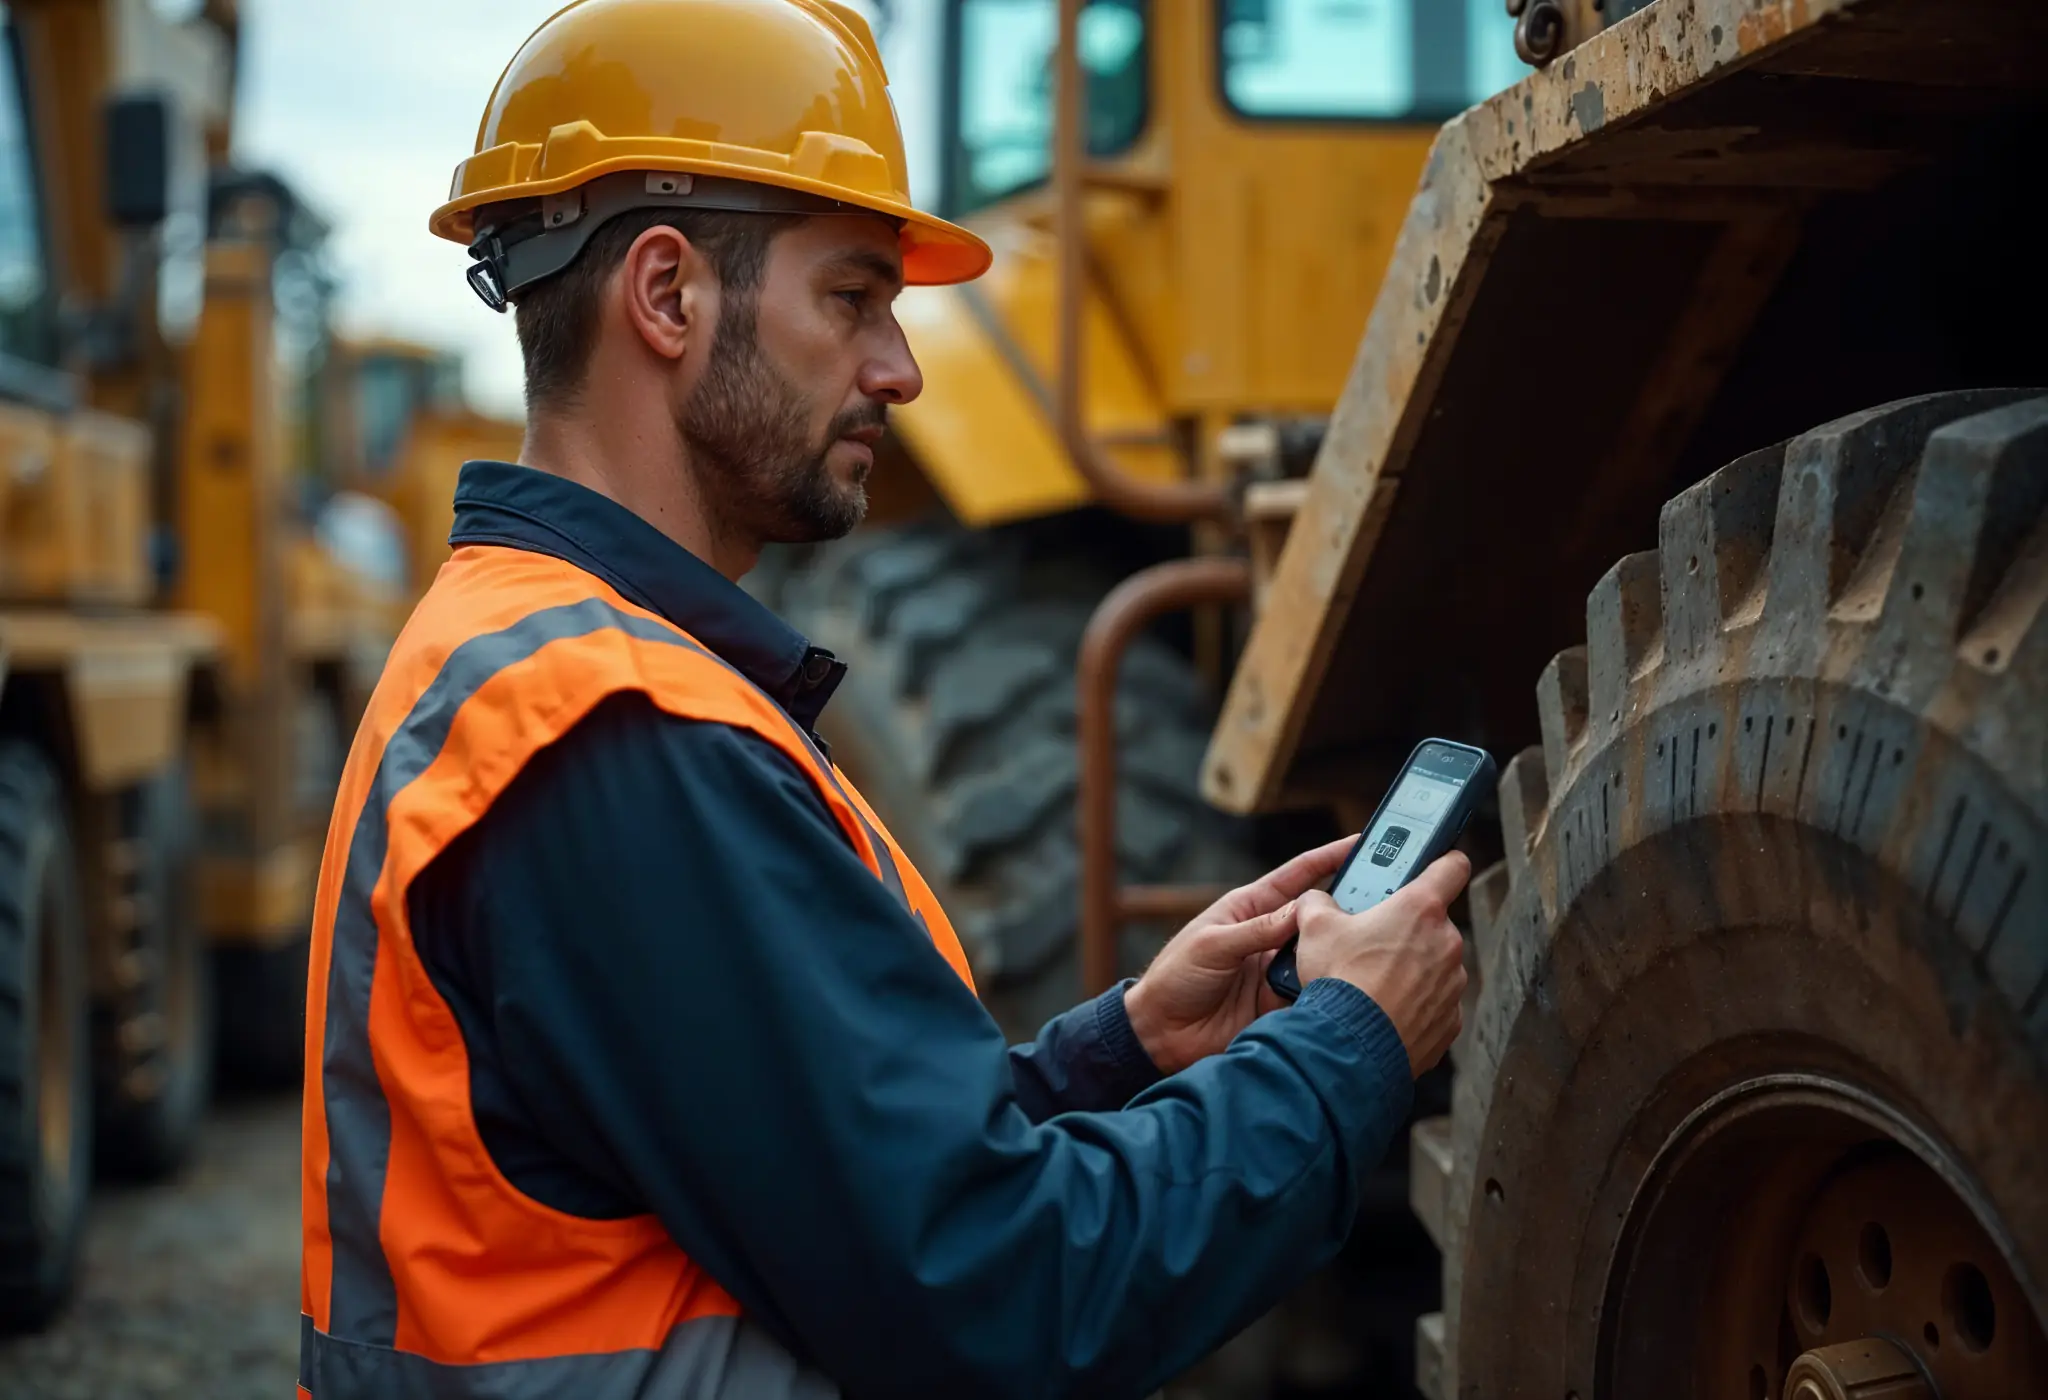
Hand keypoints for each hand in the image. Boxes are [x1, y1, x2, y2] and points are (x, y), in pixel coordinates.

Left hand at [1123, 837, 1355, 1074]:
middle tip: (1384, 899)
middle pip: (1319, 915)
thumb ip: (1257, 930)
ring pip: (1322, 953)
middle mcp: (1271, 935)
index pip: (1298, 875)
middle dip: (1349, 905)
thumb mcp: (1212, 944)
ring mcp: (1279, 968)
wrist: (1160, 1035)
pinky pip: (1313, 990)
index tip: (1362, 842)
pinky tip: (1346, 986)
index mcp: (1251, 908)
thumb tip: (1302, 912)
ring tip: (1367, 944)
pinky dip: (1328, 988)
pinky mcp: (1282, 1001)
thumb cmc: (1174, 977)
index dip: (1330, 857)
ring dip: (1340, 950)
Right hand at [1292, 851, 1469, 1074]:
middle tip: (1373, 941)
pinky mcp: (1450, 1020)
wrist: (1350, 1044)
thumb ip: (1318, 903)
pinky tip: (1385, 1010)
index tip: (1434, 866)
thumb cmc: (1339, 981)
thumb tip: (1315, 900)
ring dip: (1411, 969)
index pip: (1452, 865)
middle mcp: (1446, 942)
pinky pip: (1434, 1002)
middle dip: (1406, 929)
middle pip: (1433, 923)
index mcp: (1420, 908)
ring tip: (1374, 982)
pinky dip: (1414, 1004)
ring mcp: (1452, 984)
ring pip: (1434, 965)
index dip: (1443, 861)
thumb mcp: (1315, 928)